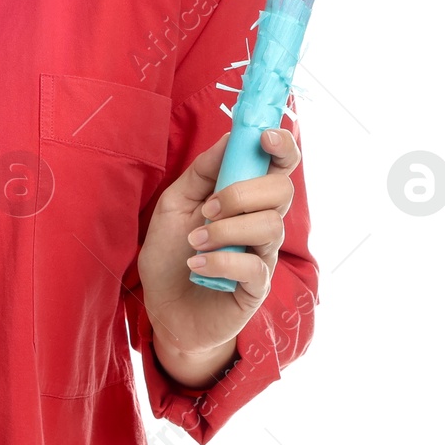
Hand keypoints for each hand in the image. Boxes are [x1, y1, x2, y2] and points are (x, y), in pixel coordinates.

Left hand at [137, 127, 298, 384]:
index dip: (281, 145)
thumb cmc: (170, 253)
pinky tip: (196, 266)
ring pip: (270, 227)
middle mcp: (261, 223)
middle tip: (207, 209)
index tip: (263, 136)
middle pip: (281, 190)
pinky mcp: (256, 288)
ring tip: (194, 242)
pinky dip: (221, 262)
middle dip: (241, 193)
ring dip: (225, 230)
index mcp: (245, 198)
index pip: (280, 166)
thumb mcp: (174, 203)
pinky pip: (254, 267)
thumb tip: (229, 138)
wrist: (164, 308)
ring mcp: (262, 256)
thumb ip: (202, 172)